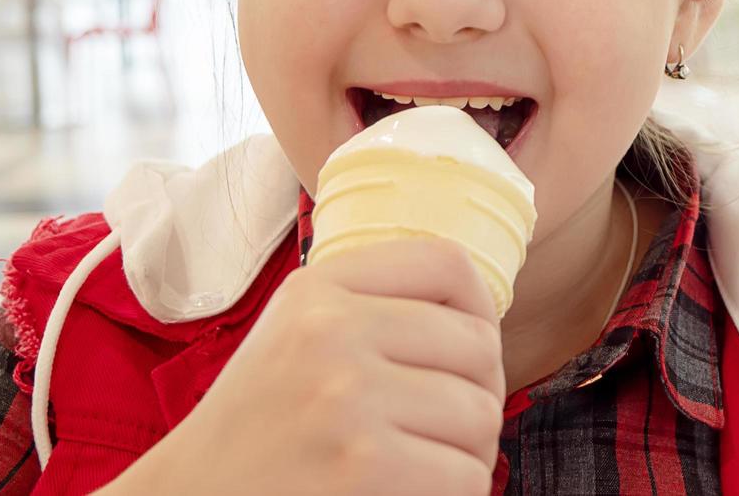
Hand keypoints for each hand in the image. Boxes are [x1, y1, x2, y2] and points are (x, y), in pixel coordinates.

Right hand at [104, 238, 504, 494]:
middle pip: (479, 348)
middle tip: (446, 431)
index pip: (449, 264)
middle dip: (478, 397)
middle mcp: (331, 332)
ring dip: (467, 454)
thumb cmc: (256, 431)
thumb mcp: (296, 337)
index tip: (468, 353)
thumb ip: (373, 308)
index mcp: (317, 289)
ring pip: (482, 417)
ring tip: (425, 466)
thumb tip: (480, 318)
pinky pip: (465, 477)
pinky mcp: (363, 469)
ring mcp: (347, 400)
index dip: (481, 309)